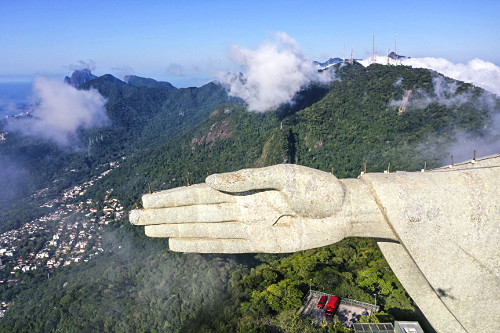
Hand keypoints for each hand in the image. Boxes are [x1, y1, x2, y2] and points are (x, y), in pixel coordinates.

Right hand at [129, 164, 347, 252]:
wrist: (344, 208)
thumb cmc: (317, 187)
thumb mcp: (284, 176)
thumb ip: (246, 178)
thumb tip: (209, 181)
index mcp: (244, 188)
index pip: (200, 194)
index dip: (173, 198)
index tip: (147, 200)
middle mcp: (240, 208)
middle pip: (194, 213)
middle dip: (164, 216)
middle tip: (133, 218)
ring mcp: (248, 227)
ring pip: (203, 230)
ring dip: (175, 231)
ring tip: (148, 231)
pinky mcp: (260, 245)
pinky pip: (224, 247)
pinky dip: (201, 247)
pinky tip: (179, 245)